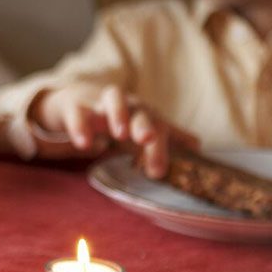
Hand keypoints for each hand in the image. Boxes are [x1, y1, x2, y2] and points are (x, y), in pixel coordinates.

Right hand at [29, 83, 198, 178]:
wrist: (73, 101)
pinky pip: (78, 113)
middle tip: (148, 140)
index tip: (158, 172)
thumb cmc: (111, 117)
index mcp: (141, 113)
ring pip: (114, 98)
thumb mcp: (137, 127)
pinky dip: (81, 127)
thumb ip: (165, 137)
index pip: (157, 126)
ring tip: (119, 135)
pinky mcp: (74, 105)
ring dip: (119, 114)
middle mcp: (125, 104)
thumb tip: (197, 147)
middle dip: (145, 125)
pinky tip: (84, 145)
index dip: (161, 146)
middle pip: (140, 111)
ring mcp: (99, 102)